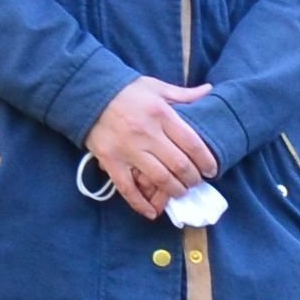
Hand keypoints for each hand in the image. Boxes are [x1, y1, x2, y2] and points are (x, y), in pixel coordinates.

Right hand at [86, 77, 219, 219]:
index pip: (192, 143)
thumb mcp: (156, 87)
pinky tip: (151, 213)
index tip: (211, 170)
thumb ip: (183, 94)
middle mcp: (146, 133)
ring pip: (159, 178)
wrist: (87, 94)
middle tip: (195, 183)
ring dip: (174, 190)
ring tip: (180, 192)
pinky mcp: (110, 161)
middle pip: (179, 165)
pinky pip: (127, 188)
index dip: (206, 160)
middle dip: (192, 179)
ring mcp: (128, 149)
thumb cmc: (126, 91)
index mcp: (162, 115)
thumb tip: (209, 90)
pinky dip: (140, 204)